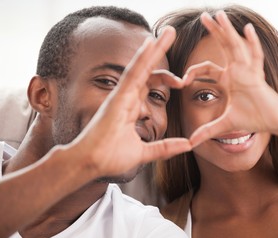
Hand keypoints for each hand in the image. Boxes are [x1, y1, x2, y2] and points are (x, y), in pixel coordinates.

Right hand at [70, 27, 191, 176]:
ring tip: (168, 32)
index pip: (149, 84)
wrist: (90, 164)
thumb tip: (187, 145)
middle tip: (172, 34)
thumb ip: (165, 148)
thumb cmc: (109, 158)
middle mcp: (126, 98)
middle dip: (159, 53)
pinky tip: (151, 43)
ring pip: (140, 67)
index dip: (166, 78)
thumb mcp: (144, 152)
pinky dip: (141, 59)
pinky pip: (131, 75)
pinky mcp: (117, 98)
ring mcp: (121, 96)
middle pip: (147, 70)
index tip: (182, 82)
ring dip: (154, 49)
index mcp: (131, 107)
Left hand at [186, 11, 277, 146]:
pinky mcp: (258, 76)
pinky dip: (252, 43)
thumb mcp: (225, 125)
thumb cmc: (253, 119)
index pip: (207, 68)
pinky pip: (255, 57)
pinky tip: (247, 29)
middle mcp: (237, 71)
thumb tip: (191, 143)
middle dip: (214, 31)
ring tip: (219, 15)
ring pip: (236, 46)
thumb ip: (207, 131)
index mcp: (228, 79)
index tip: (181, 80)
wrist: (274, 122)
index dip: (193, 71)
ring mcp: (248, 71)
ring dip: (227, 31)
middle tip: (204, 16)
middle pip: (223, 47)